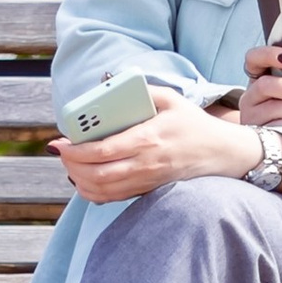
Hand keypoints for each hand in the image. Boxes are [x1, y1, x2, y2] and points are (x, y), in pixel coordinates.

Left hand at [48, 87, 267, 204]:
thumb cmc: (193, 123)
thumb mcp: (170, 98)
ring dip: (79, 181)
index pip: (103, 151)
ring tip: (69, 164)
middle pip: (98, 175)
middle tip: (60, 152)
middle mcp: (147, 164)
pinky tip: (85, 179)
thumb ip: (140, 90)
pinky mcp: (150, 190)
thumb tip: (109, 84)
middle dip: (71, 165)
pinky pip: (115, 198)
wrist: (222, 153)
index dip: (76, 150)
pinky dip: (94, 193)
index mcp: (149, 139)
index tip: (59, 142)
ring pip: (104, 191)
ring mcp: (148, 181)